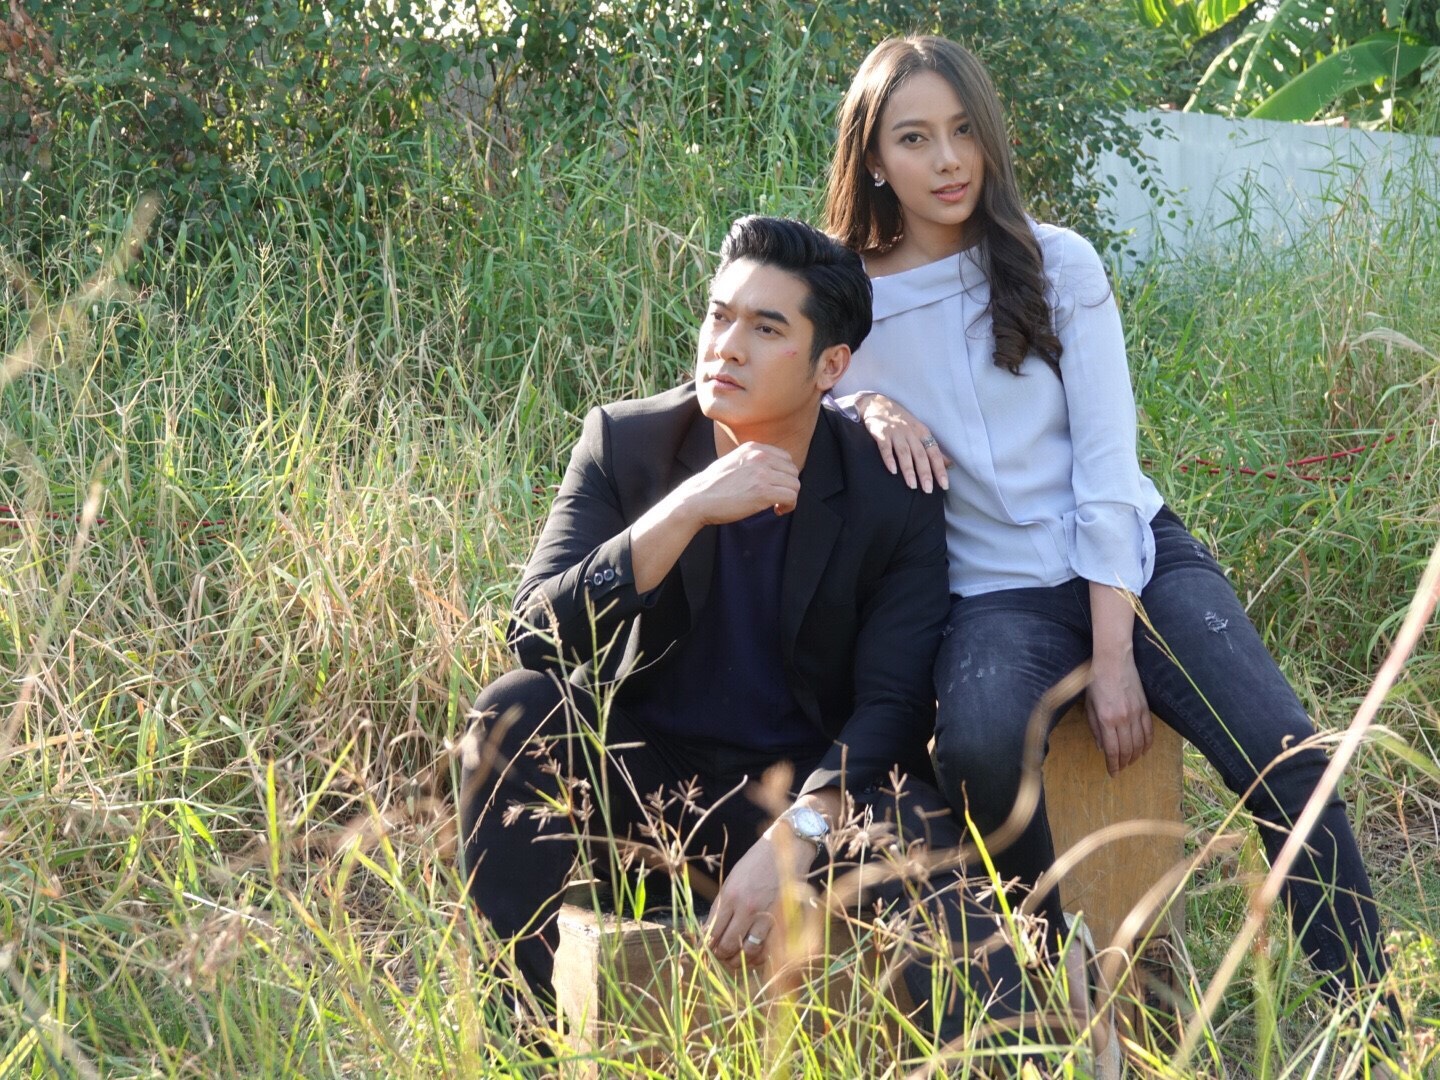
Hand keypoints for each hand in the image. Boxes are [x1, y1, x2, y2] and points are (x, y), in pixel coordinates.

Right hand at [680, 442, 800, 523]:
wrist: (697, 499)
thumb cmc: (711, 486)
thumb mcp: (732, 462)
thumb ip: (751, 461)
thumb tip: (770, 472)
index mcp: (753, 448)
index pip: (785, 458)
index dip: (784, 475)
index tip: (775, 486)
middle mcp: (759, 457)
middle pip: (793, 471)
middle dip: (788, 486)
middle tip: (777, 499)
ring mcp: (762, 473)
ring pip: (795, 484)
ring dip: (789, 498)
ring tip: (776, 506)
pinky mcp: (763, 491)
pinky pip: (791, 497)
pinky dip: (788, 506)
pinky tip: (775, 511)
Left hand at [705, 828, 813, 970]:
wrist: (787, 849)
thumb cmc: (756, 862)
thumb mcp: (733, 879)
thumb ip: (723, 905)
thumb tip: (711, 929)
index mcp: (730, 896)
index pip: (712, 930)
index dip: (707, 945)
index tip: (705, 951)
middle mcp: (746, 908)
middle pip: (728, 945)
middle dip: (721, 956)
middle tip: (719, 957)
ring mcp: (766, 916)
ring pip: (748, 952)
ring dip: (739, 961)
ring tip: (734, 961)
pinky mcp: (782, 920)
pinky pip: (769, 948)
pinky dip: (759, 957)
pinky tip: (753, 956)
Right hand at [856, 392, 948, 493]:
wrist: (876, 405)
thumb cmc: (900, 421)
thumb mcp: (919, 431)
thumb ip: (932, 449)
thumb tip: (949, 465)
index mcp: (922, 433)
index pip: (934, 453)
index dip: (940, 469)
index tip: (944, 485)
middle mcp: (911, 432)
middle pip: (920, 455)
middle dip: (925, 473)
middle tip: (928, 490)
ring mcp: (895, 433)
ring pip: (905, 452)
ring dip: (909, 469)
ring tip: (912, 485)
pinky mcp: (881, 433)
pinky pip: (885, 447)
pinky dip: (889, 458)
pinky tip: (892, 470)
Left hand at [1085, 652, 1151, 776]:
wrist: (1113, 662)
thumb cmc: (1095, 682)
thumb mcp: (1089, 705)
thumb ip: (1094, 728)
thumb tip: (1102, 748)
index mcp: (1106, 719)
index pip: (1113, 750)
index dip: (1113, 764)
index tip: (1112, 773)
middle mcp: (1123, 719)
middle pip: (1127, 750)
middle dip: (1124, 763)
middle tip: (1120, 769)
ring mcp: (1136, 714)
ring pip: (1140, 743)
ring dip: (1136, 756)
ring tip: (1130, 762)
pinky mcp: (1145, 708)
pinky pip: (1149, 731)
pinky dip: (1148, 744)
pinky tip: (1144, 750)